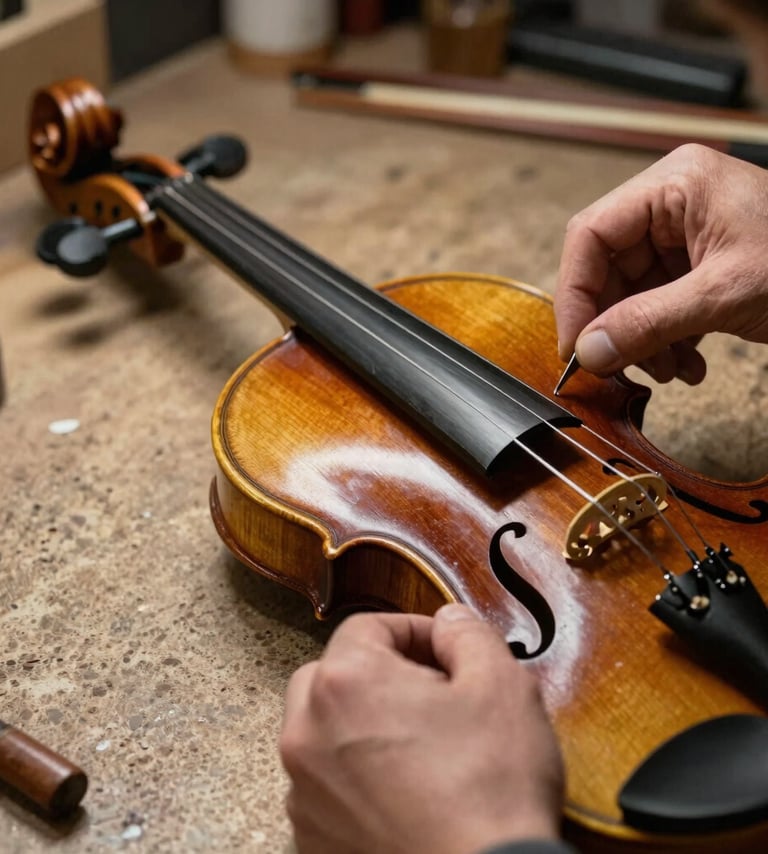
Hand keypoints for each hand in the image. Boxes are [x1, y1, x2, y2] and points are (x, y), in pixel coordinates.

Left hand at [279, 604, 563, 853]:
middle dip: (379, 675)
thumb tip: (448, 622)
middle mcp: (307, 732)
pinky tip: (404, 794)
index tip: (447, 650)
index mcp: (346, 682)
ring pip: (324, 732)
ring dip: (363, 726)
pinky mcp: (311, 839)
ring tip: (421, 747)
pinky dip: (356, 778)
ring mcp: (303, 791)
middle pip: (334, 675)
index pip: (368, 626)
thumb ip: (468, 633)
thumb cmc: (491, 789)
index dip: (414, 630)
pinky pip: (326, 786)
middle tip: (432, 695)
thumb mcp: (502, 685)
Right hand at [554, 144, 767, 382]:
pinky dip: (665, 341)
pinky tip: (688, 364)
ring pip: (632, 294)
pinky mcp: (699, 265)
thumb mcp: (725, 295)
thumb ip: (650, 323)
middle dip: (615, 325)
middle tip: (617, 367)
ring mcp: (685, 236)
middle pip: (608, 268)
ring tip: (668, 370)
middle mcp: (672, 204)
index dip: (576, 294)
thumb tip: (590, 351)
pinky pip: (659, 306)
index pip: (591, 235)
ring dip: (642, 341)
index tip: (576, 346)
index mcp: (675, 184)